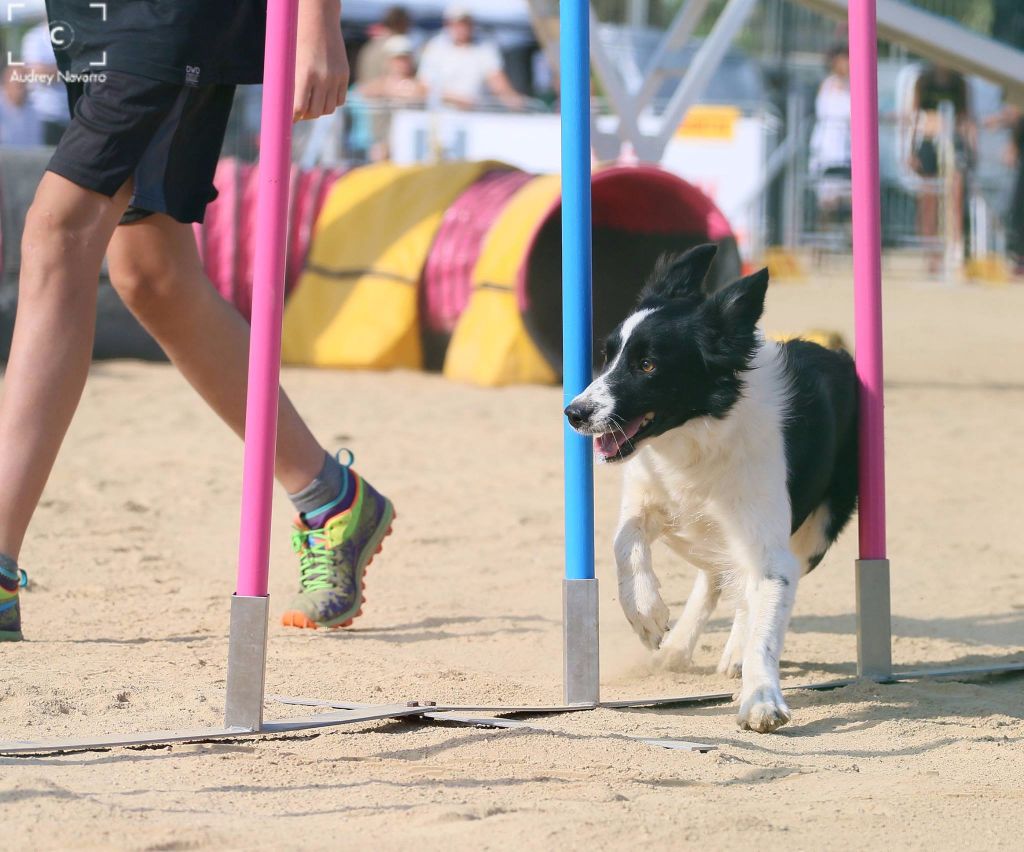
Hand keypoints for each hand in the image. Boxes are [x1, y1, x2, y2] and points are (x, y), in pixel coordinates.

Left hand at [293, 0, 348, 120]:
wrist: (318, 19)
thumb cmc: (296, 38)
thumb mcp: (289, 61)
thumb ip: (288, 84)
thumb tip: (287, 109)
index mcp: (304, 74)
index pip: (299, 108)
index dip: (293, 117)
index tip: (289, 118)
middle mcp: (323, 78)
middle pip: (315, 112)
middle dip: (306, 115)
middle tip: (300, 112)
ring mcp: (336, 77)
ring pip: (329, 109)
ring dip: (319, 109)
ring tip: (312, 102)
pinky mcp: (344, 75)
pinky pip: (340, 100)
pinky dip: (331, 102)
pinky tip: (323, 95)